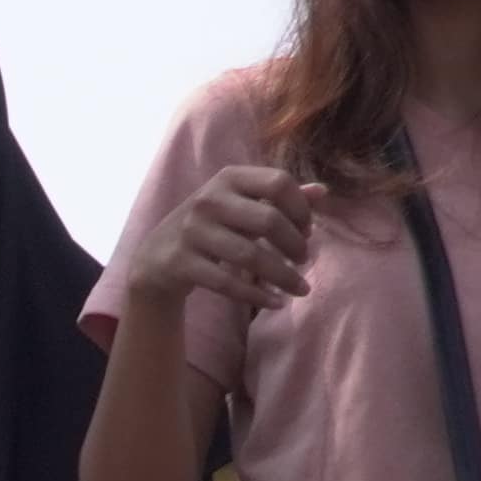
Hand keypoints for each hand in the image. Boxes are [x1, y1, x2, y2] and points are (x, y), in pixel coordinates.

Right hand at [120, 161, 313, 312]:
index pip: (278, 183)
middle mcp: (209, 199)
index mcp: (228, 178)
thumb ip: (279, 197)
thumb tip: (322, 191)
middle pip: (268, 220)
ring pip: (251, 256)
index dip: (301, 208)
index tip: (308, 230)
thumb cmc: (211, 225)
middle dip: (295, 245)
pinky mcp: (182, 262)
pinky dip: (258, 296)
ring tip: (301, 289)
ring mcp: (193, 231)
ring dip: (284, 276)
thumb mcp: (241, 204)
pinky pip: (228, 284)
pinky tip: (276, 302)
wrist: (157, 255)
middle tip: (304, 260)